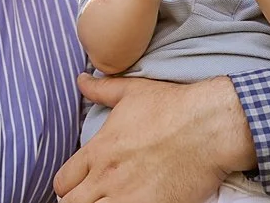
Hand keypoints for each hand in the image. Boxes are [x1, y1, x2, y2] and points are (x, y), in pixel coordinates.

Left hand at [55, 75, 254, 202]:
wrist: (207, 128)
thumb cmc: (170, 107)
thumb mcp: (130, 91)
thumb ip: (100, 89)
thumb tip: (81, 79)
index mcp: (99, 150)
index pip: (63, 180)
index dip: (66, 186)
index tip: (77, 186)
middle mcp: (108, 177)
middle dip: (76, 202)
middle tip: (90, 198)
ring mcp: (130, 198)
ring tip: (108, 202)